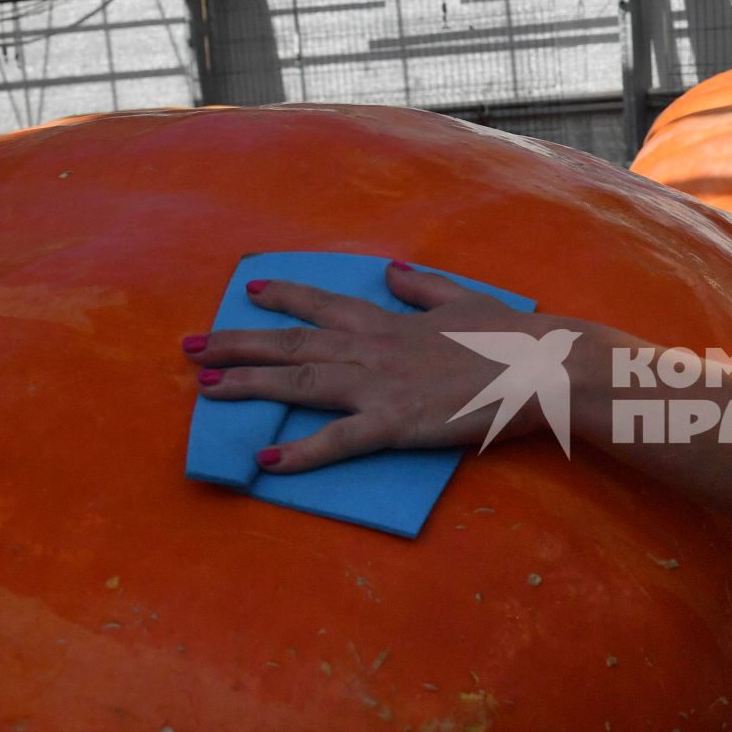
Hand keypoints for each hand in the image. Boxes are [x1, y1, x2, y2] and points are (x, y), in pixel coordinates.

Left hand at [183, 264, 589, 472]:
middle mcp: (373, 349)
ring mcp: (380, 386)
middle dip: (237, 343)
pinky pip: (338, 440)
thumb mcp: (463, 301)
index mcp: (390, 322)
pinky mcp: (396, 424)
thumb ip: (422, 288)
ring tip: (206, 389)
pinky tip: (266, 460)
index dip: (283, 298)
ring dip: (249, 385)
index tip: (249, 291)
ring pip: (300, 384)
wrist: (541, 367)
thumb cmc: (511, 338)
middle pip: (291, 345)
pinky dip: (301, 451)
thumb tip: (390, 271)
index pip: (324, 305)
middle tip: (190, 347)